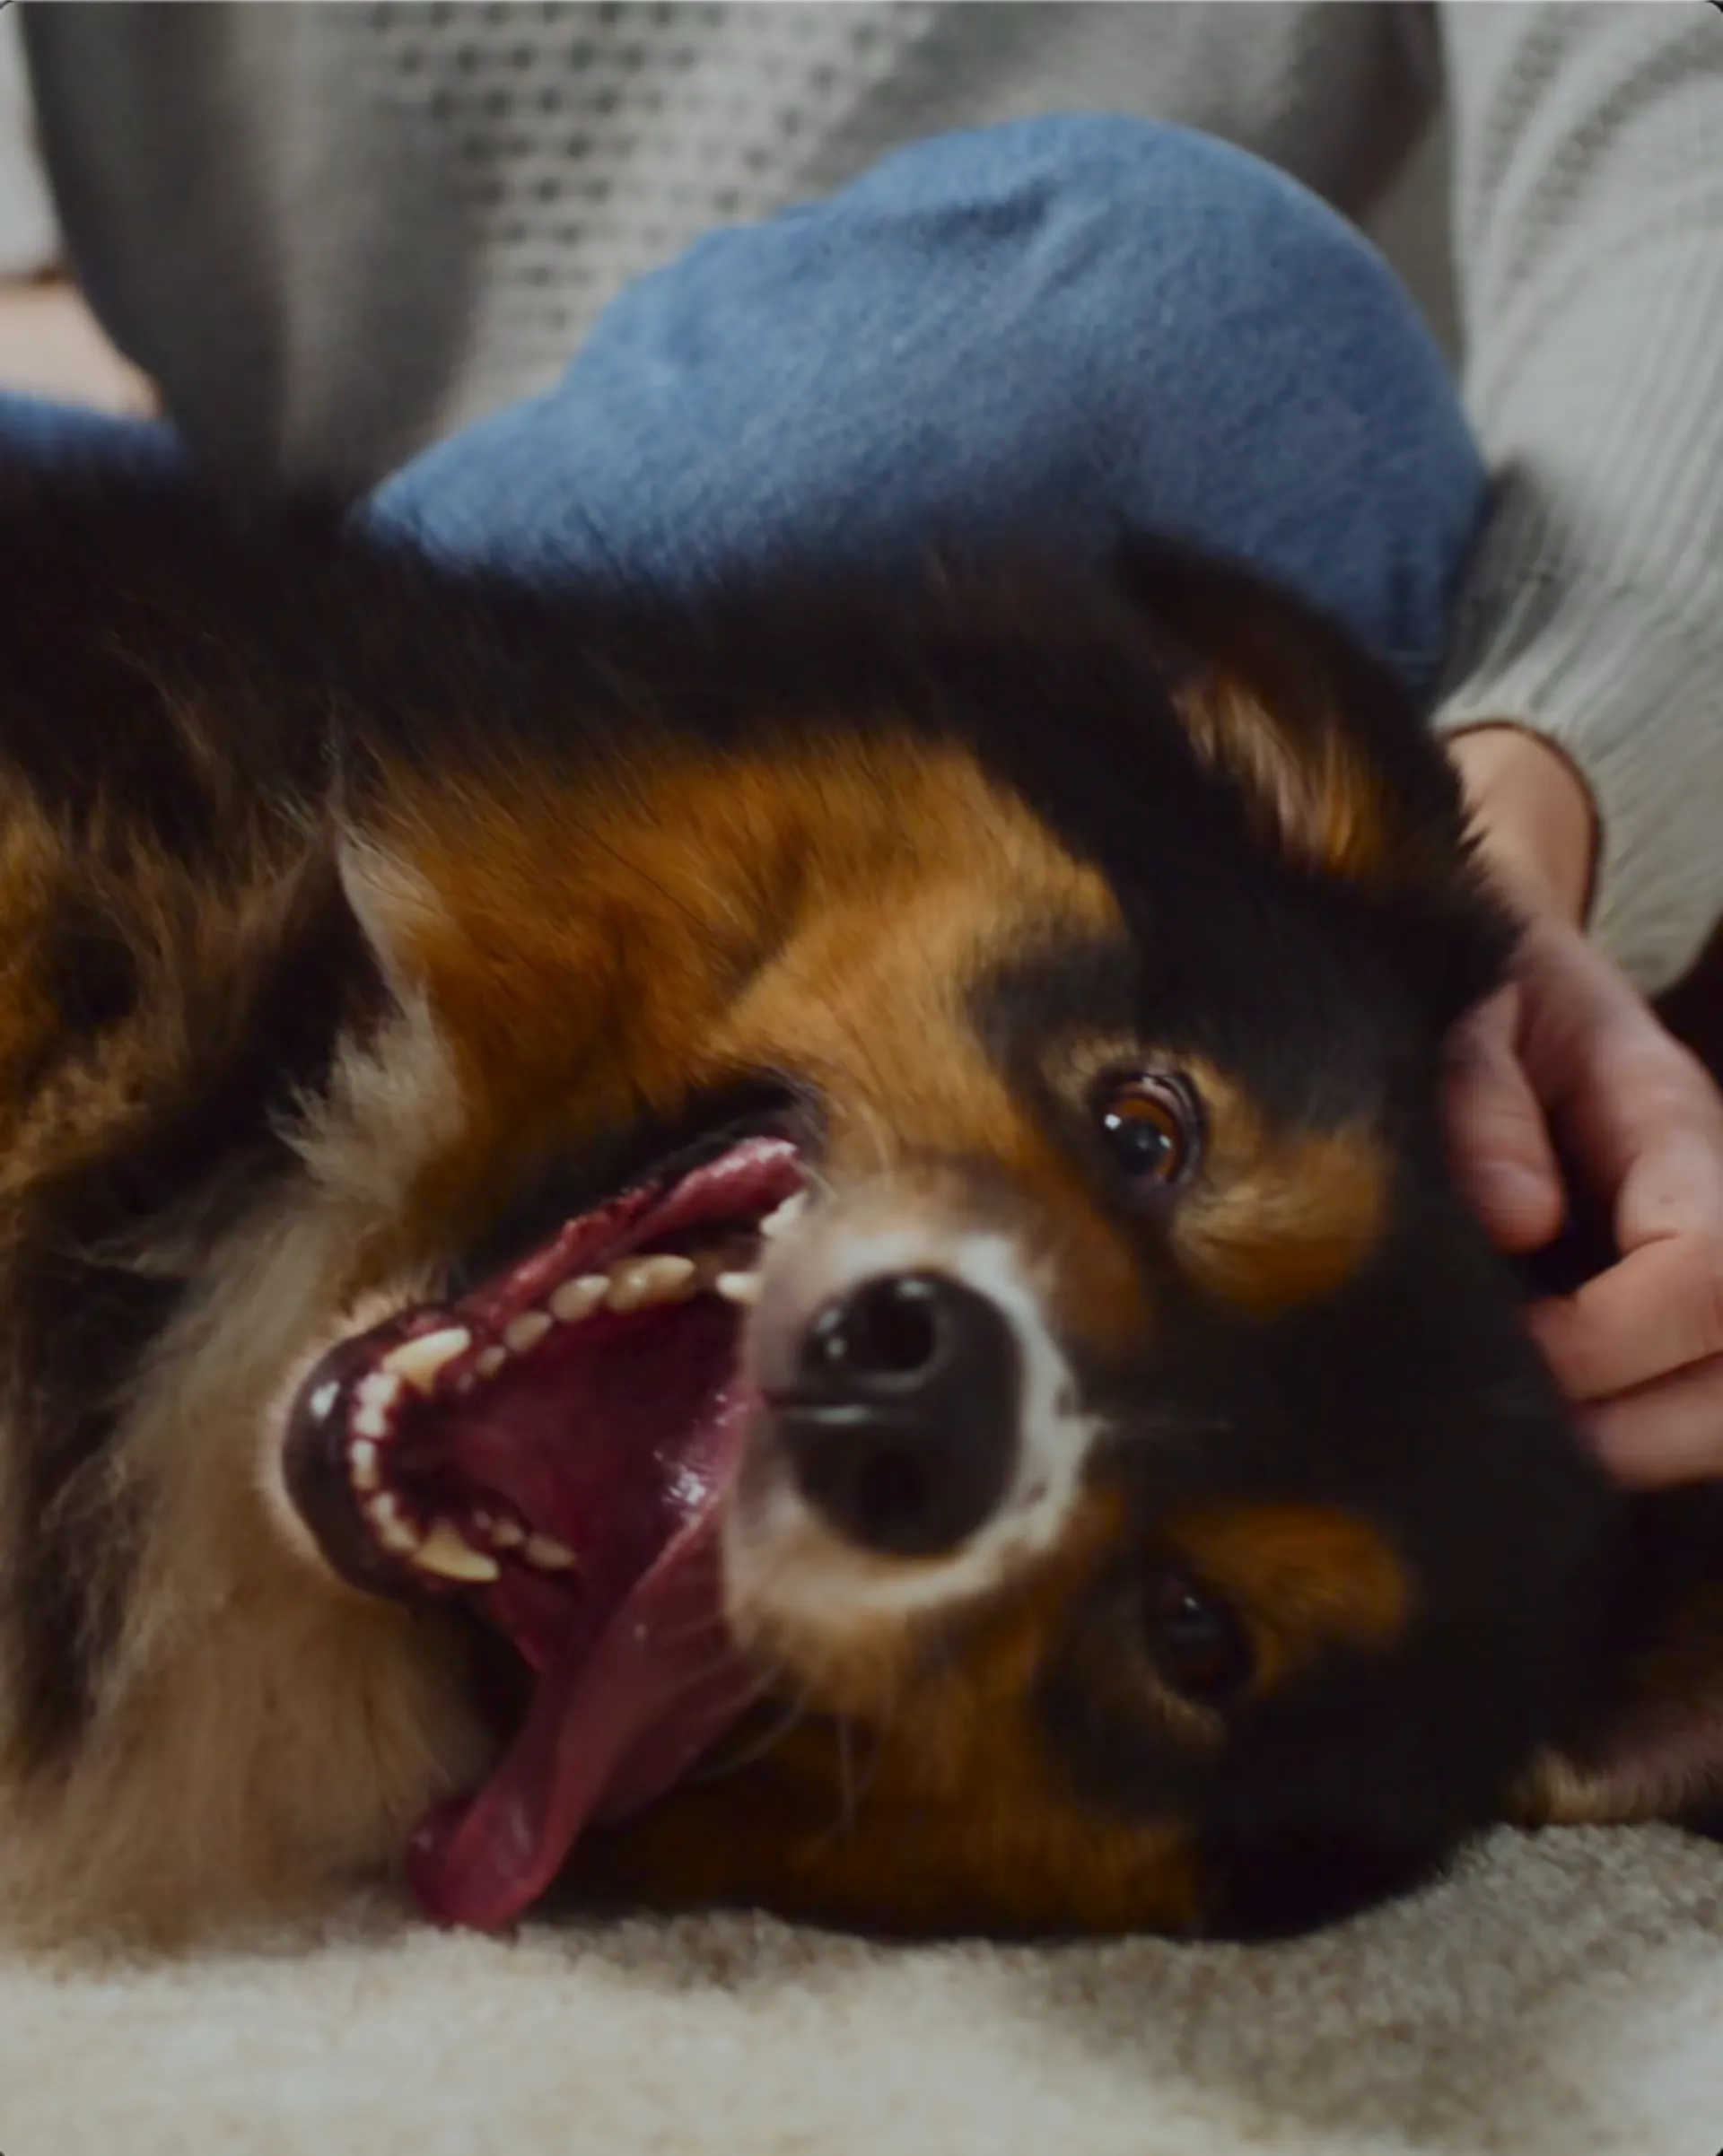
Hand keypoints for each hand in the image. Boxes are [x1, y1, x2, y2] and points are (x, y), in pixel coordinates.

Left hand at [1444, 725, 1722, 1486]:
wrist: (1500, 959)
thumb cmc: (1480, 981)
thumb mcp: (1466, 1006)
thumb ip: (1479, 1097)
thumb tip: (1517, 1219)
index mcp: (1670, 1119)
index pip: (1710, 1266)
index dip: (1614, 1341)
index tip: (1511, 1354)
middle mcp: (1719, 1193)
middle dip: (1641, 1430)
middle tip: (1515, 1437)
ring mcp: (1705, 1254)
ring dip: (1648, 1448)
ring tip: (1530, 1445)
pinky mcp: (1677, 1300)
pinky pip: (1703, 1395)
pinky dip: (1642, 1435)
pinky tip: (1554, 1436)